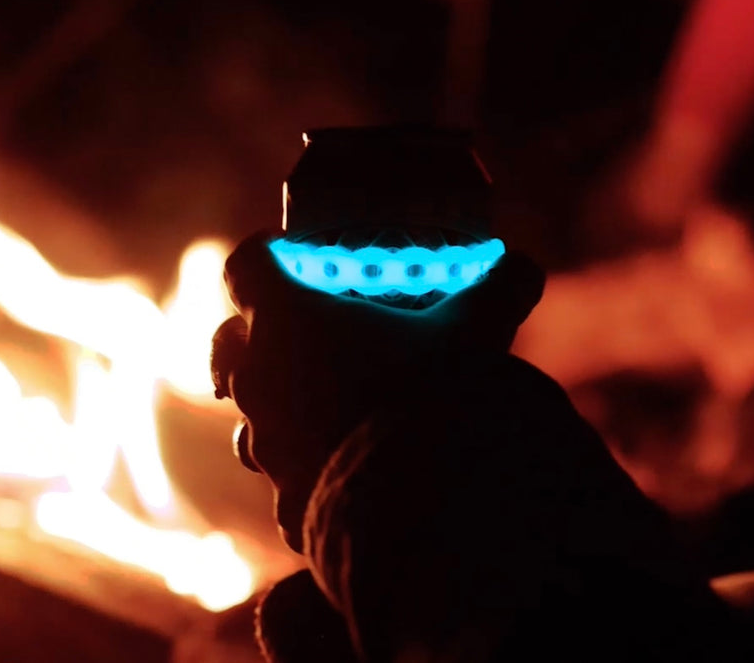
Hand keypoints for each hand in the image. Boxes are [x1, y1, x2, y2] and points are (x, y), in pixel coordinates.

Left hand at [210, 229, 542, 548]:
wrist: (429, 495)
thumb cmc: (438, 390)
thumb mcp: (478, 326)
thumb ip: (501, 287)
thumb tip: (525, 268)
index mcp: (286, 318)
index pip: (245, 266)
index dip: (261, 253)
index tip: (286, 254)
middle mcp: (260, 379)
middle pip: (229, 344)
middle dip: (258, 338)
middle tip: (303, 336)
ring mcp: (267, 444)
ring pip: (250, 421)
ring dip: (282, 412)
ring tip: (331, 415)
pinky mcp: (288, 499)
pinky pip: (287, 482)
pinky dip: (312, 475)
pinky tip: (351, 477)